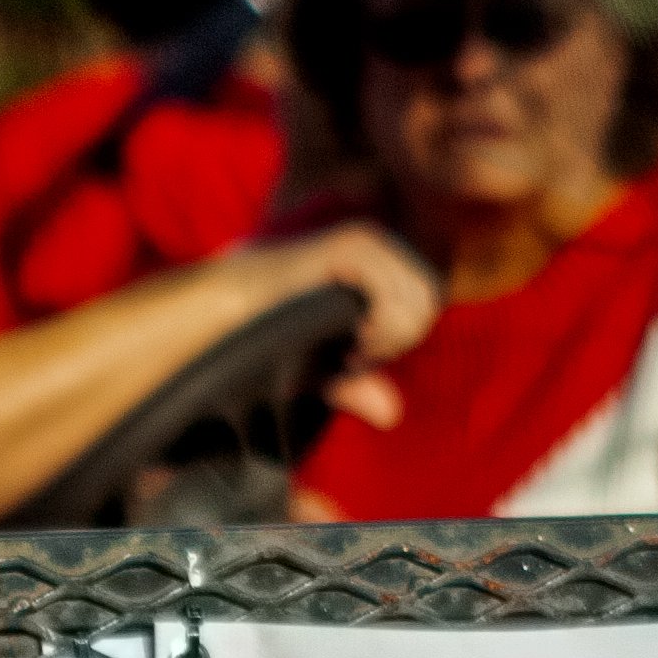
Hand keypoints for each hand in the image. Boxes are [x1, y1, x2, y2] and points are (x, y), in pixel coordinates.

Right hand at [267, 222, 438, 431]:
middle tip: (355, 353)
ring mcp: (367, 242)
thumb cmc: (269, 336)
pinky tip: (350, 334)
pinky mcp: (350, 245)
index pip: (427, 304)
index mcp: (381, 265)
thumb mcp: (323, 368)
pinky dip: (379, 325)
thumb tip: (392, 415)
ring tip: (349, 345)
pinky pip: (394, 292)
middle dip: (398, 339)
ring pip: (421, 297)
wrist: (228, 313)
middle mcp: (379, 247)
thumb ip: (359, 385)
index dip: (400, 340)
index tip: (358, 355)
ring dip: (388, 335)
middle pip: (430, 300)